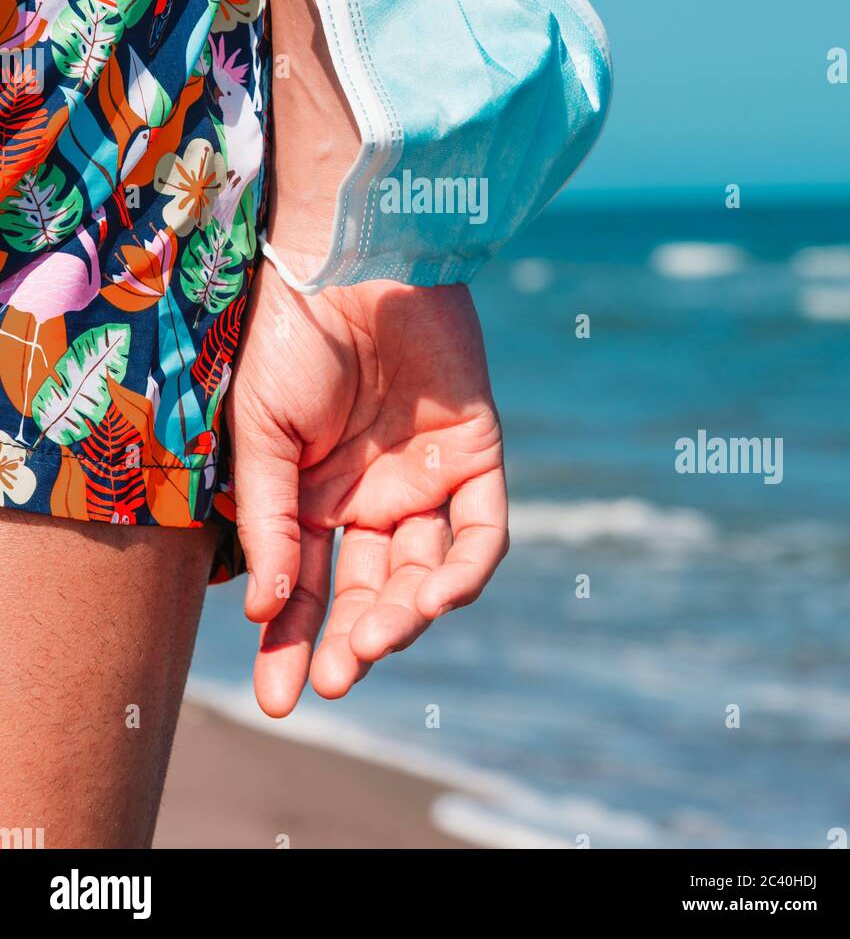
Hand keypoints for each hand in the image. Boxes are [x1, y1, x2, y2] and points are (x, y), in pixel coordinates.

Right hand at [226, 262, 506, 716]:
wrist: (351, 256)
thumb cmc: (289, 337)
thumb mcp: (259, 439)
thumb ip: (267, 524)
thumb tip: (261, 614)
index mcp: (309, 496)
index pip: (301, 587)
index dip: (290, 643)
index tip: (278, 701)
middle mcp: (368, 496)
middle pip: (365, 590)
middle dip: (350, 640)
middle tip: (336, 682)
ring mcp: (423, 477)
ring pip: (424, 571)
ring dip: (404, 613)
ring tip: (374, 640)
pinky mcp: (475, 453)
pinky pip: (481, 529)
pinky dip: (465, 568)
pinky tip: (434, 596)